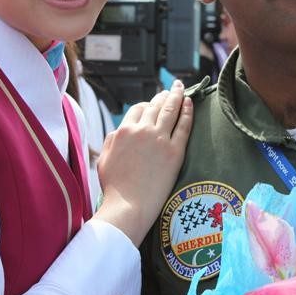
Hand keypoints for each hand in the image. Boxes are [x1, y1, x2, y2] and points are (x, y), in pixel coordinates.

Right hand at [94, 81, 192, 244]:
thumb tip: (119, 131)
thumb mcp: (104, 159)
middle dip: (164, 95)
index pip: (137, 109)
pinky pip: (184, 126)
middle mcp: (142, 130)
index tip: (152, 105)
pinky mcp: (175, 151)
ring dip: (177, 96)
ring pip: (170, 110)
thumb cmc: (115, 188)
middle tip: (171, 90)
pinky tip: (190, 103)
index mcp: (123, 131)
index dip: (146, 105)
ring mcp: (160, 139)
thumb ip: (111, 141)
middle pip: (155, 105)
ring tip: (181, 88)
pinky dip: (188, 111)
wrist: (129, 206)